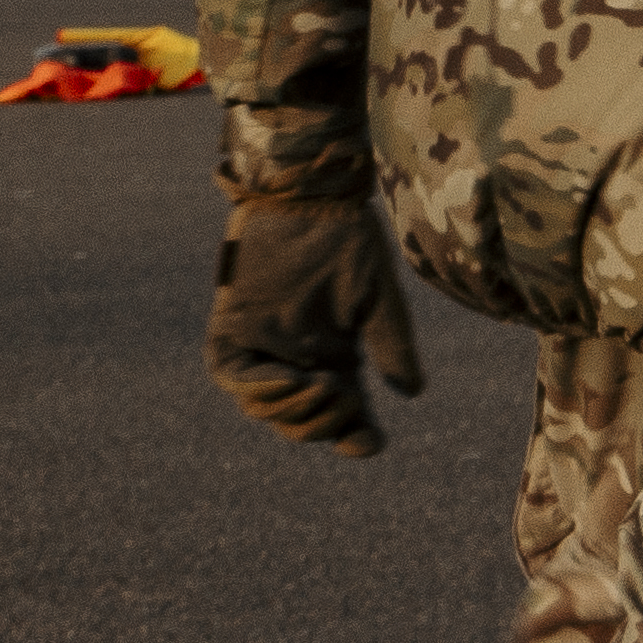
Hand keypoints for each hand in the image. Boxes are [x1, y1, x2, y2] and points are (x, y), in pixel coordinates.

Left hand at [208, 177, 430, 451]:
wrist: (308, 198)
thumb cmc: (347, 239)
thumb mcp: (378, 297)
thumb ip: (392, 343)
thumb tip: (412, 393)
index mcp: (334, 356)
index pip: (344, 414)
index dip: (355, 437)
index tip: (370, 445)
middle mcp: (297, 359)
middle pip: (302, 422)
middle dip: (324, 423)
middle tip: (345, 394)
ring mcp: (262, 348)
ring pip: (266, 409)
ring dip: (293, 409)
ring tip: (320, 385)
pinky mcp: (231, 332)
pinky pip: (235, 378)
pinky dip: (259, 388)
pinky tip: (288, 379)